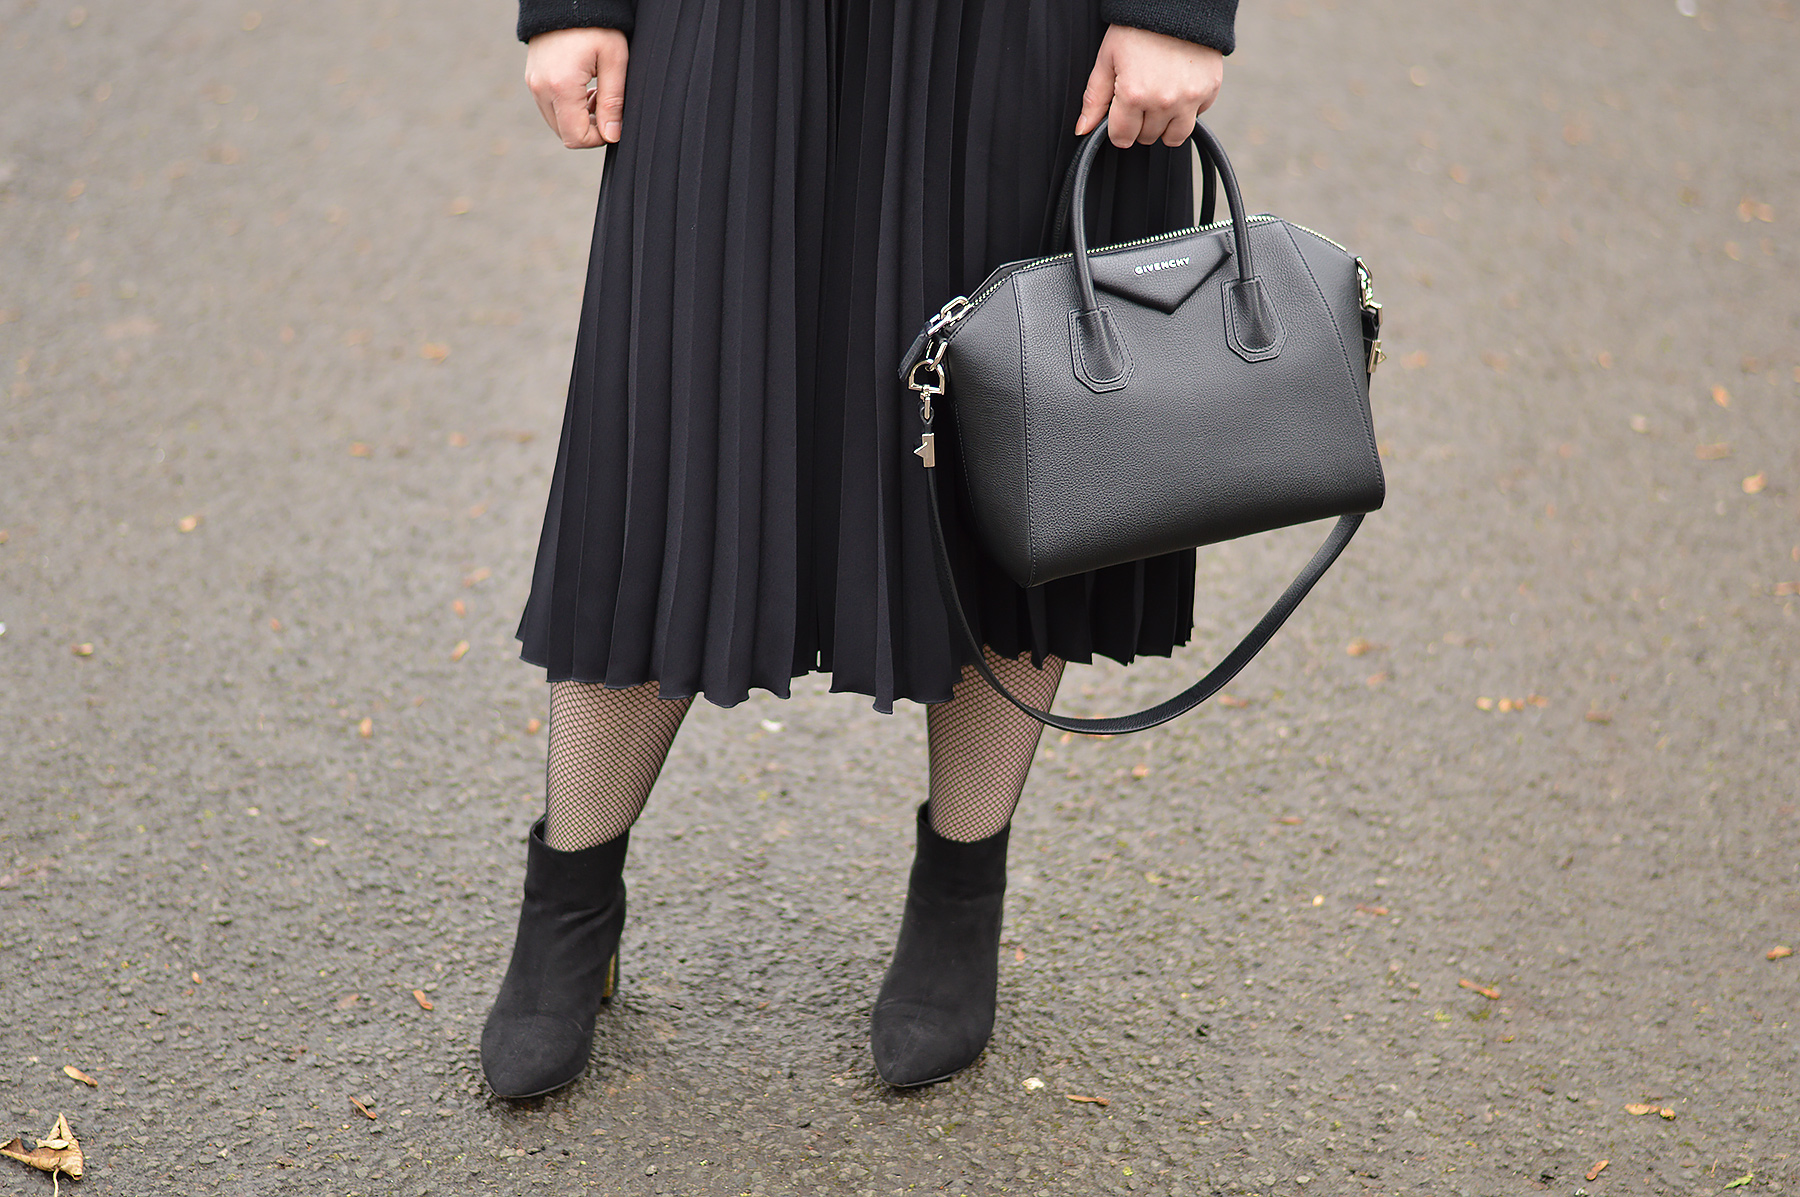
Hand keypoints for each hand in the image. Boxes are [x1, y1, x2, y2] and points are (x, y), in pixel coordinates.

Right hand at [524, 27, 628, 146]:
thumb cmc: (596, 25)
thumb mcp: (614, 60)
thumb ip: (613, 101)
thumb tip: (612, 135)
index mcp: (561, 86)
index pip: (576, 138)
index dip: (599, 138)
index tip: (613, 121)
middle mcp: (541, 89)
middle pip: (566, 134)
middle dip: (590, 128)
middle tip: (607, 104)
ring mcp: (533, 84)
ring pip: (558, 123)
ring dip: (580, 118)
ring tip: (596, 92)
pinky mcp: (532, 80)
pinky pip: (550, 108)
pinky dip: (569, 107)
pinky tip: (583, 88)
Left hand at [1076, 26, 1223, 147]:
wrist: (1177, 3)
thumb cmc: (1138, 27)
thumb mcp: (1108, 58)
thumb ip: (1094, 98)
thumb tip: (1083, 129)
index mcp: (1134, 94)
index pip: (1122, 138)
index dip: (1118, 128)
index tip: (1121, 116)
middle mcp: (1164, 101)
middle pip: (1147, 137)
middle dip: (1140, 123)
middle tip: (1140, 97)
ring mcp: (1190, 98)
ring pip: (1174, 137)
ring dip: (1164, 125)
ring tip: (1159, 99)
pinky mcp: (1209, 91)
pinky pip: (1196, 117)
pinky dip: (1187, 109)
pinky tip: (1178, 87)